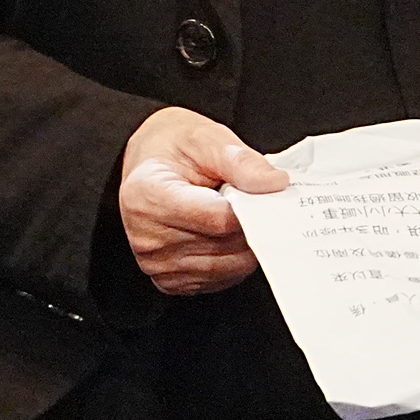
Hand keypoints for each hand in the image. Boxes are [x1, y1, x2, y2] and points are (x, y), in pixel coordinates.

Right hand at [119, 106, 291, 294]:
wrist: (150, 163)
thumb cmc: (174, 149)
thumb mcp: (206, 139)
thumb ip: (240, 161)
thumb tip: (274, 183)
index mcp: (146, 194)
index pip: (216, 219)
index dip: (248, 210)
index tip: (262, 197)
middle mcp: (145, 234)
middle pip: (222, 245)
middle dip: (248, 227)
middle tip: (251, 205)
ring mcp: (154, 262)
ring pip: (224, 268)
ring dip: (243, 247)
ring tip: (235, 219)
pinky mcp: (167, 280)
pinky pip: (215, 281)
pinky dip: (230, 262)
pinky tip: (223, 236)